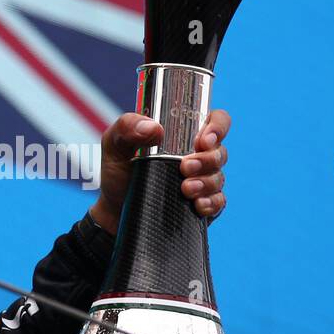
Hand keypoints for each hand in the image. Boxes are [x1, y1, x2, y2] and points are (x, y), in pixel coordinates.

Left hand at [88, 109, 230, 235]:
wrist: (115, 212)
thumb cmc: (118, 173)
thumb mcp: (114, 144)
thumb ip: (126, 127)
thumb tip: (154, 128)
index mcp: (183, 134)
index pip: (214, 121)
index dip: (217, 127)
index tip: (203, 140)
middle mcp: (197, 155)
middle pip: (219, 151)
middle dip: (207, 159)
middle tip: (185, 167)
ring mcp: (202, 180)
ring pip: (218, 177)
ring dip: (206, 182)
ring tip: (185, 188)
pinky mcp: (202, 204)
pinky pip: (218, 202)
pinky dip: (211, 203)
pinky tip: (197, 205)